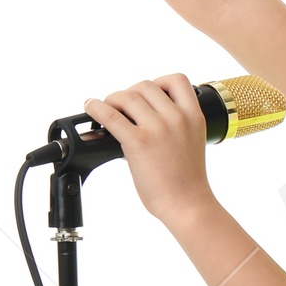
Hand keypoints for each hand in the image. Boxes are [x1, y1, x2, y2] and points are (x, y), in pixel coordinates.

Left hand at [84, 77, 211, 225]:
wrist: (187, 205)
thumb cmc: (187, 182)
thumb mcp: (191, 142)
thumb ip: (175, 124)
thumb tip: (144, 114)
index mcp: (194, 116)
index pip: (177, 80)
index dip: (159, 83)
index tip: (149, 94)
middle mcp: (177, 118)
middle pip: (145, 86)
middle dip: (130, 93)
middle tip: (123, 108)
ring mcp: (158, 129)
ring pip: (128, 96)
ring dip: (113, 100)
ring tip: (108, 110)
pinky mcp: (139, 142)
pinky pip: (111, 116)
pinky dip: (96, 108)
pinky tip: (91, 108)